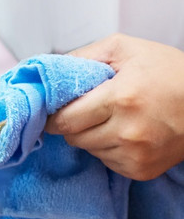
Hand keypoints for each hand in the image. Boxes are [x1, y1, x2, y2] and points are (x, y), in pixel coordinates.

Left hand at [44, 33, 183, 179]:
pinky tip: (127, 134)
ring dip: (92, 136)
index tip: (54, 110)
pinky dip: (109, 149)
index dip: (54, 115)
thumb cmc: (169, 72)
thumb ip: (84, 57)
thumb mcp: (127, 49)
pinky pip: (106, 162)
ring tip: (114, 119)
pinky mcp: (140, 170)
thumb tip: (49, 73)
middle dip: (73, 124)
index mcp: (121, 98)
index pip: (64, 120)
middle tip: (88, 111)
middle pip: (73, 138)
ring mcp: (135, 154)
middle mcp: (127, 131)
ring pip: (88, 150)